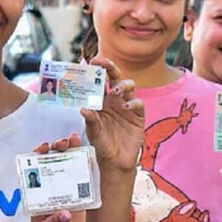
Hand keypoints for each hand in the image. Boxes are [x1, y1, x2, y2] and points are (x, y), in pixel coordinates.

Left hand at [30, 134, 87, 221]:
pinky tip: (91, 156)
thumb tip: (65, 215)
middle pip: (53, 163)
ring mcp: (65, 192)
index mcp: (37, 194)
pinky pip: (83, 180)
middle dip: (58, 149)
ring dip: (72, 153)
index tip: (45, 147)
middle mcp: (50, 189)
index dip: (39, 155)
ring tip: (77, 140)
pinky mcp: (79, 199)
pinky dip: (86, 167)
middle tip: (65, 141)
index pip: (35, 169)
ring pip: (68, 167)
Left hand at [81, 57, 144, 172]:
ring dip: (122, 85)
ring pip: (129, 86)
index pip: (99, 81)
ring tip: (114, 91)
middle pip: (115, 78)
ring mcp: (127, 106)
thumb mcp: (93, 132)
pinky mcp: (138, 115)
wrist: (115, 160)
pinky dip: (133, 102)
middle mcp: (114, 100)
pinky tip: (126, 107)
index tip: (91, 62)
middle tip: (103, 63)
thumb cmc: (102, 143)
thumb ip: (90, 120)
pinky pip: (138, 103)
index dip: (97, 70)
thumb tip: (83, 109)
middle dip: (110, 68)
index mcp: (101, 101)